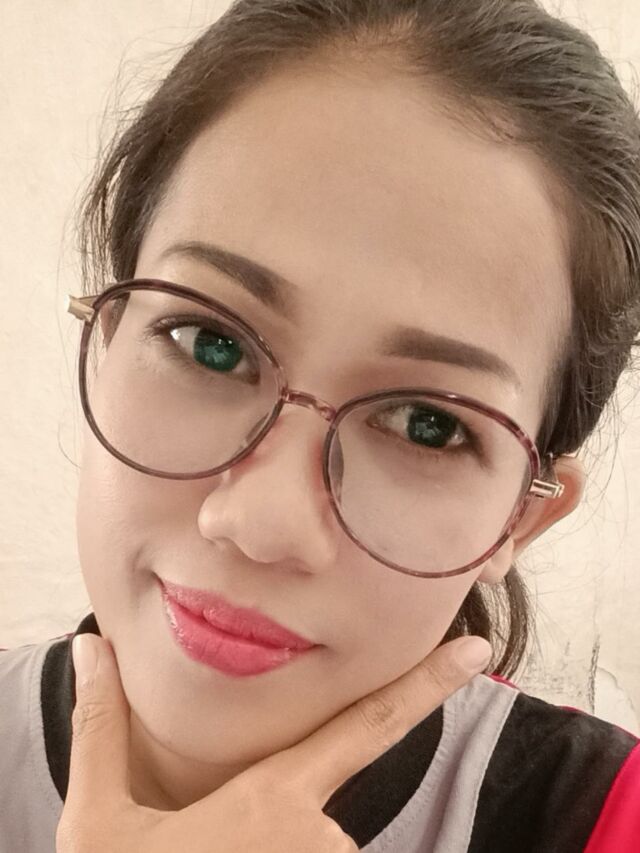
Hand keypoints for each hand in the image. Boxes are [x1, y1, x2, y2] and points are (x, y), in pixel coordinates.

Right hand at [56, 630, 490, 851]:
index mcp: (273, 800)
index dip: (423, 685)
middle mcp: (317, 841)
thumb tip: (91, 646)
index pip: (366, 726)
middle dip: (281, 838)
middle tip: (219, 850)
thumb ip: (102, 728)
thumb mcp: (100, 819)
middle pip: (321, 818)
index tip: (477, 650)